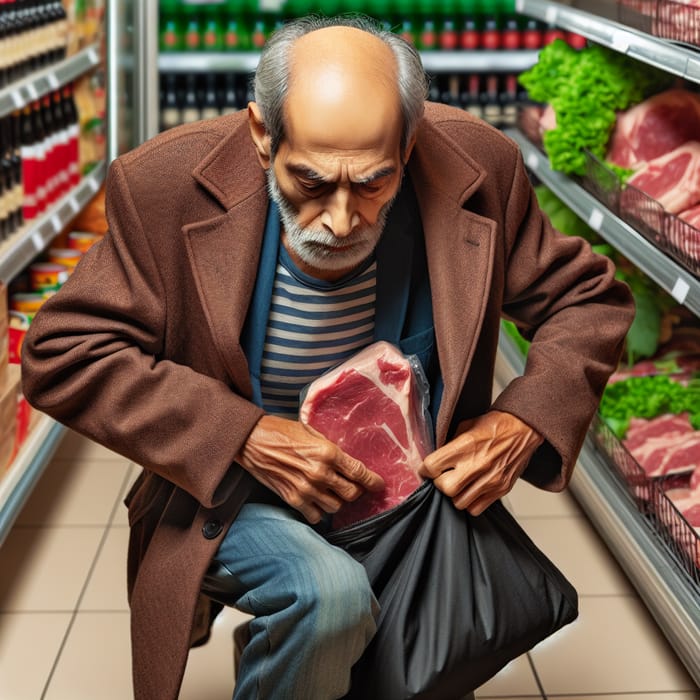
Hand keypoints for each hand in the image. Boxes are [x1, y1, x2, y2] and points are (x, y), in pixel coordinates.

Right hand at [236, 414, 384, 523]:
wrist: (252, 440)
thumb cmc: (281, 431)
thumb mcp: (311, 431)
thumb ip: (330, 448)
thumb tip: (346, 460)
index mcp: (327, 452)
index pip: (359, 473)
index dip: (373, 481)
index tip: (379, 485)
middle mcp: (320, 473)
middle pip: (351, 494)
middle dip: (356, 491)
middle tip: (353, 487)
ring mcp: (306, 489)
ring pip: (336, 507)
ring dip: (337, 501)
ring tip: (332, 492)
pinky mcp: (293, 499)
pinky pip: (316, 516)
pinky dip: (318, 511)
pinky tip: (316, 501)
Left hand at [419, 410, 542, 514]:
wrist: (524, 429)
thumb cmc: (495, 425)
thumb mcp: (466, 426)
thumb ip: (450, 444)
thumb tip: (436, 458)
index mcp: (466, 446)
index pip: (432, 466)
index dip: (425, 469)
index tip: (427, 469)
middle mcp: (477, 465)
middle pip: (445, 488)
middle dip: (439, 483)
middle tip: (443, 476)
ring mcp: (490, 480)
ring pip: (459, 502)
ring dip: (454, 494)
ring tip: (458, 483)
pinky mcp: (500, 490)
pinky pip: (476, 508)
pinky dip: (469, 502)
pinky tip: (471, 490)